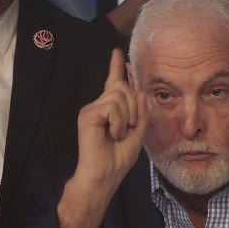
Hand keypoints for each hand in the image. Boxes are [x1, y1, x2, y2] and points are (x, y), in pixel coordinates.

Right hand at [58, 49, 146, 227]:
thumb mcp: (137, 133)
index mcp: (111, 109)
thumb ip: (141, 112)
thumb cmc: (118, 158)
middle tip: (127, 129)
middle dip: (134, 108)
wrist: (104, 175)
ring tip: (117, 134)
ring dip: (126, 118)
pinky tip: (111, 134)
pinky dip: (118, 122)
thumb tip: (140, 90)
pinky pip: (113, 107)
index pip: (115, 82)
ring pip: (120, 96)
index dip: (117, 67)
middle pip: (124, 88)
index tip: (118, 52)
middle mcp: (100, 105)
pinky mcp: (88, 114)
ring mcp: (92, 108)